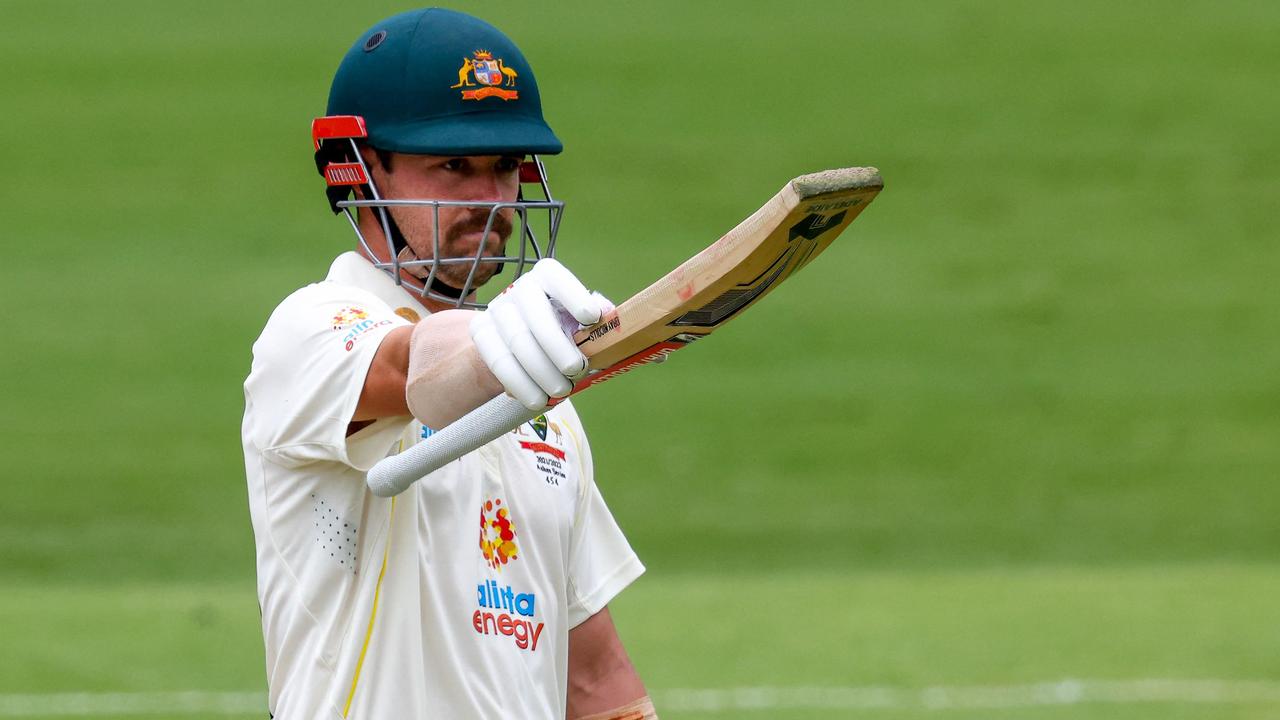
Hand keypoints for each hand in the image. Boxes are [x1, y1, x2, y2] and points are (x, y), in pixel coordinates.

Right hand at [469, 259, 610, 409]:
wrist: (519, 343)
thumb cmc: (561, 329)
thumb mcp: (579, 320)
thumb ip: (597, 319)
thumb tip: (609, 316)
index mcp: (547, 277)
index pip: (556, 277)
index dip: (574, 295)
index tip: (592, 317)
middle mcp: (519, 288)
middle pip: (537, 318)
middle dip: (558, 348)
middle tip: (577, 371)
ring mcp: (497, 310)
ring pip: (518, 344)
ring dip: (542, 373)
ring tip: (561, 391)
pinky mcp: (480, 332)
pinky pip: (500, 363)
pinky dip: (521, 385)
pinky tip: (538, 399)